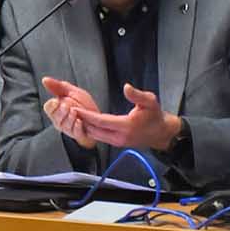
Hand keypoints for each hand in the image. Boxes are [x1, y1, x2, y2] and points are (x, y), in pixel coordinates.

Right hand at [40, 75, 98, 143]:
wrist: (97, 117)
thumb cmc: (83, 104)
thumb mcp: (71, 92)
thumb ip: (58, 86)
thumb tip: (44, 79)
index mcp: (56, 109)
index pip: (48, 108)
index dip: (51, 105)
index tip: (57, 101)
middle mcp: (59, 120)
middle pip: (55, 116)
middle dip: (61, 111)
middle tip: (67, 106)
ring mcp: (68, 128)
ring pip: (64, 124)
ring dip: (69, 117)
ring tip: (75, 112)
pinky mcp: (77, 134)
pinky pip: (74, 131)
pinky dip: (76, 126)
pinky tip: (79, 121)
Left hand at [44, 78, 181, 152]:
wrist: (162, 133)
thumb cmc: (155, 116)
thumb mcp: (150, 101)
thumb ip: (137, 95)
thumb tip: (126, 87)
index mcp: (125, 127)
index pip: (100, 121)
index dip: (87, 115)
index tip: (75, 108)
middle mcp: (119, 137)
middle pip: (94, 130)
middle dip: (80, 121)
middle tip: (68, 111)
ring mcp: (117, 142)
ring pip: (95, 135)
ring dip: (84, 126)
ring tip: (73, 115)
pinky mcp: (116, 143)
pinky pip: (100, 137)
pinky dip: (90, 130)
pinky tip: (84, 122)